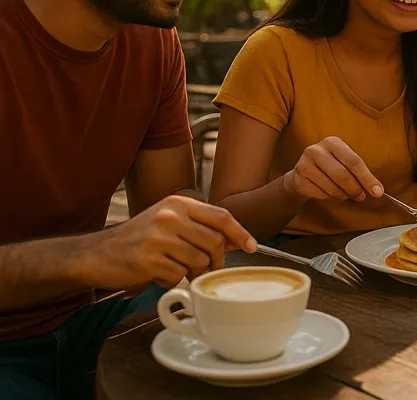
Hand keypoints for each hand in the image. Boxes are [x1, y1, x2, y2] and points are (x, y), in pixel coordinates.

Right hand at [86, 195, 255, 288]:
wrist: (96, 254)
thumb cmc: (138, 239)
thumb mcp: (169, 222)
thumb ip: (200, 227)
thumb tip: (236, 240)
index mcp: (178, 203)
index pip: (221, 217)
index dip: (240, 233)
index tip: (252, 247)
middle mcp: (170, 216)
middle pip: (214, 243)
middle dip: (215, 261)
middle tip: (205, 269)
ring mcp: (158, 238)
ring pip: (198, 262)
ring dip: (192, 272)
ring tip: (174, 268)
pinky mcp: (148, 260)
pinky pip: (178, 276)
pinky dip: (172, 280)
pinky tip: (158, 273)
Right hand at [283, 136, 382, 201]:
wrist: (302, 174)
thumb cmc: (330, 167)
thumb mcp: (344, 163)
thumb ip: (360, 173)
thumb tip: (377, 190)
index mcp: (332, 142)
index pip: (353, 161)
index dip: (367, 178)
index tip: (377, 192)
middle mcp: (316, 150)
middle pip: (342, 175)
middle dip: (355, 189)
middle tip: (360, 197)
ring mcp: (304, 164)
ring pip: (332, 187)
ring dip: (343, 195)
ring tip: (345, 194)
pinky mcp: (298, 180)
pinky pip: (320, 194)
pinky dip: (329, 198)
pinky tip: (329, 193)